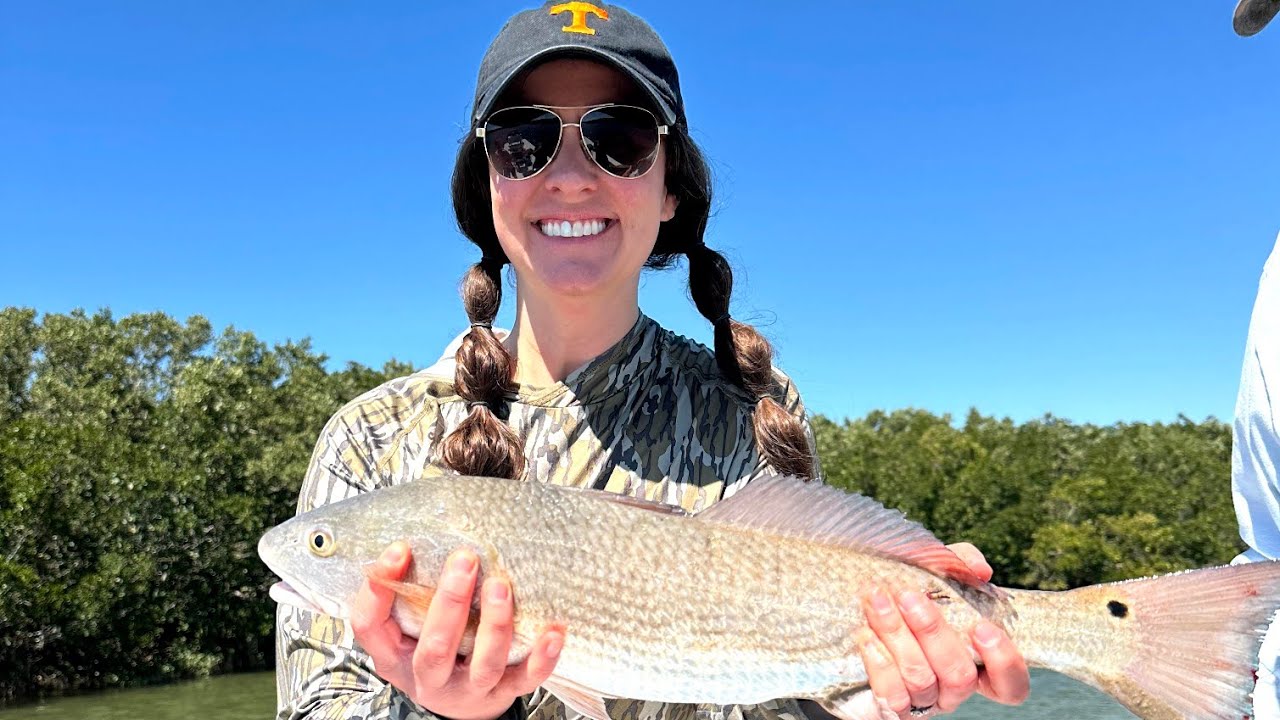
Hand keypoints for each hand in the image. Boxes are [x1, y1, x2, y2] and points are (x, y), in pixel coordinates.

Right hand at [350, 541, 564, 719]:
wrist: (458, 705)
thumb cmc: (430, 655)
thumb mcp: (402, 632)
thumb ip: (403, 595)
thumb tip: (408, 544)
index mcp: (395, 655)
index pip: (372, 625)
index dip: (381, 588)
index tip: (400, 549)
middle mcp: (429, 677)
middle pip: (435, 647)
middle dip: (451, 602)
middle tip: (465, 560)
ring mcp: (469, 688)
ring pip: (484, 663)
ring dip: (495, 623)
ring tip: (500, 586)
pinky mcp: (504, 693)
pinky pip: (525, 678)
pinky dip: (541, 658)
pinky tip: (552, 633)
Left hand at [855, 542, 1028, 716]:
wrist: (852, 611)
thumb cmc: (905, 592)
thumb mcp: (932, 570)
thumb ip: (959, 562)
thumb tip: (980, 569)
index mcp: (976, 661)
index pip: (1011, 684)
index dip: (1004, 663)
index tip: (982, 627)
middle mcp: (953, 688)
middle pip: (959, 675)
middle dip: (932, 632)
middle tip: (908, 595)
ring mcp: (923, 703)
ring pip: (921, 679)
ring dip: (897, 635)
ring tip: (877, 601)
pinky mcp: (891, 710)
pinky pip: (892, 694)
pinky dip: (879, 661)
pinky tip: (866, 634)